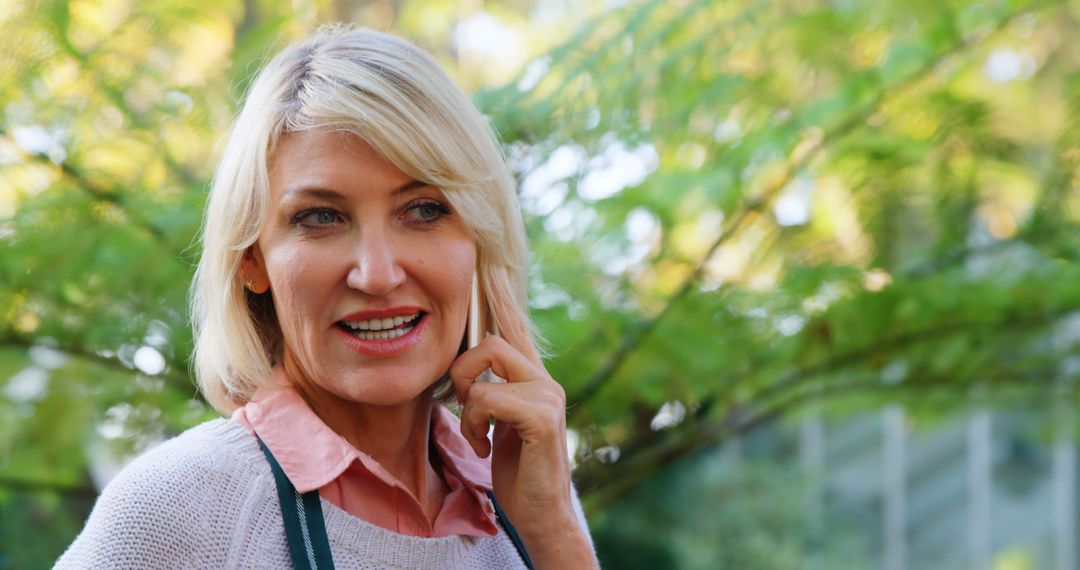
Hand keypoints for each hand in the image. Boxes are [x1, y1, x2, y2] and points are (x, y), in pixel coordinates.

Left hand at [448, 289, 596, 568]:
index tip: (490, 268)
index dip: (502, 297)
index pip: (516, 327)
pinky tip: (485, 446)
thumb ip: (489, 393)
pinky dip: (474, 424)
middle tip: (463, 407)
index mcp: (534, 379)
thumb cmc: (517, 472)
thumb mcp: (497, 424)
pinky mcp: (542, 417)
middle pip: (491, 342)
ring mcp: (548, 396)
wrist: (541, 513)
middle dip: (462, 373)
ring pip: (485, 372)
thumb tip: (465, 372)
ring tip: (478, 434)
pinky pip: (487, 399)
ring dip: (468, 407)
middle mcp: (545, 381)